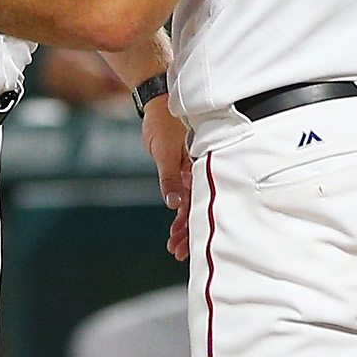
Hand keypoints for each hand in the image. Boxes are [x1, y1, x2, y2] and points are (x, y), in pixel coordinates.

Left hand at [141, 95, 192, 259]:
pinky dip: (178, 213)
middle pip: (197, 208)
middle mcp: (198, 172)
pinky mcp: (181, 172)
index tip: (187, 245)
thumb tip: (174, 204)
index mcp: (200, 166)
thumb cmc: (163, 122)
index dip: (193, 225)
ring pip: (190, 205)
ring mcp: (190, 173)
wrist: (157, 104)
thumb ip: (170, 178)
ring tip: (174, 247)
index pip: (200, 202)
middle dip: (189, 232)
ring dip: (182, 226)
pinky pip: (182, 197)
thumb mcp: (164, 151)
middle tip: (179, 253)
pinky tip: (174, 230)